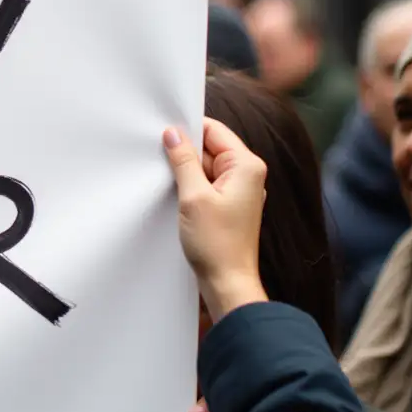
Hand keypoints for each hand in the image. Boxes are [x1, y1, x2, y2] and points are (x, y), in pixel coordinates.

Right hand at [162, 118, 267, 321]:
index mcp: (247, 166)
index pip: (215, 131)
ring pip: (206, 167)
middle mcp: (248, 175)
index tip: (165, 132)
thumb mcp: (193, 196)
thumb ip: (183, 161)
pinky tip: (180, 199)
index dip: (189, 129)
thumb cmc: (218, 244)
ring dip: (187, 173)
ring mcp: (239, 190)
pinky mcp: (229, 204)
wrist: (228, 282)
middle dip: (185, 153)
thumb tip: (173, 134)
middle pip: (210, 148)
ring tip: (175, 189)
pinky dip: (191, 187)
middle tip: (164, 164)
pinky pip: (207, 184)